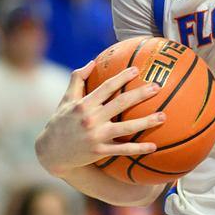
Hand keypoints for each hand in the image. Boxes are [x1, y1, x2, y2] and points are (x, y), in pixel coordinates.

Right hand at [35, 63, 164, 171]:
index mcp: (84, 104)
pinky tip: (153, 146)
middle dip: (140, 94)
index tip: (137, 70)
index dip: (122, 77)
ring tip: (163, 116)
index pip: (106, 87)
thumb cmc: (60, 122)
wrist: (51, 152)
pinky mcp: (99, 151)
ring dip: (146, 122)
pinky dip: (138, 148)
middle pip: (120, 103)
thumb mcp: (65, 99)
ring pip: (126, 128)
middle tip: (157, 87)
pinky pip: (122, 150)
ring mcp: (96, 136)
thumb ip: (77, 79)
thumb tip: (92, 62)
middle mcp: (91, 119)